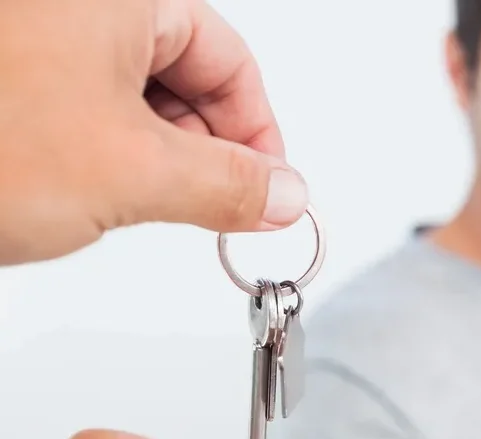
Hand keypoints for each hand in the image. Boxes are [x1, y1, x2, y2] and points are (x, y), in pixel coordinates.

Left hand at [0, 0, 307, 265]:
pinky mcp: (12, 72)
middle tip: (212, 206)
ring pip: (134, 94)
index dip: (259, 134)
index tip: (267, 187)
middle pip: (186, 74)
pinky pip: (84, 103)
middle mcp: (81, 4)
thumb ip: (229, 186)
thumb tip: (283, 194)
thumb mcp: (131, 173)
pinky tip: (90, 186)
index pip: (232, 61)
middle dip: (205, 149)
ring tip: (137, 200)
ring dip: (155, 156)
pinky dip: (104, 150)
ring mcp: (38, 33)